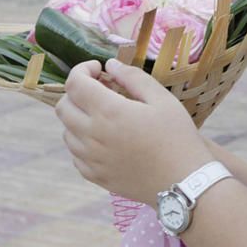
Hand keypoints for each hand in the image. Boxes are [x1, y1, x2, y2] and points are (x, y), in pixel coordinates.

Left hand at [55, 59, 213, 205]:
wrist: (183, 181)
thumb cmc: (177, 136)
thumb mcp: (162, 99)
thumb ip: (133, 78)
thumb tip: (111, 65)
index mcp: (108, 112)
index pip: (74, 83)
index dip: (82, 69)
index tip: (98, 68)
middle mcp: (91, 135)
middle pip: (63, 106)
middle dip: (77, 91)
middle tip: (101, 90)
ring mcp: (89, 158)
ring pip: (66, 130)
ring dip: (79, 116)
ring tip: (106, 115)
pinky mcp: (93, 175)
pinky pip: (75, 153)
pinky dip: (83, 140)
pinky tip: (106, 138)